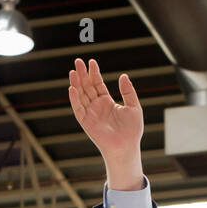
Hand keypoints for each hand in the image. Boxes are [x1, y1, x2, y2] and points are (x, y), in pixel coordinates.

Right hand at [68, 58, 142, 188]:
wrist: (127, 147)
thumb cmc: (132, 130)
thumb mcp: (134, 107)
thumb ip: (128, 91)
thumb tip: (123, 76)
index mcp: (107, 102)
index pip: (97, 84)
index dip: (94, 73)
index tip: (92, 62)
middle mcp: (97, 106)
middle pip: (87, 87)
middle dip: (82, 74)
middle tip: (78, 61)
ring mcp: (90, 114)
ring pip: (80, 95)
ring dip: (76, 83)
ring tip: (73, 71)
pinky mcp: (86, 122)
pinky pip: (78, 109)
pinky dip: (74, 99)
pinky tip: (72, 88)